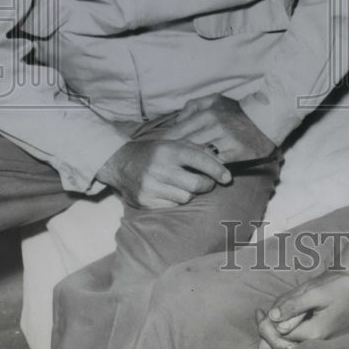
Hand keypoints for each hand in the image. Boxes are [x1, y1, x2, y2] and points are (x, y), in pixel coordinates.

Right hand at [96, 139, 231, 208]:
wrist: (120, 163)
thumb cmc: (154, 153)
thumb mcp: (174, 143)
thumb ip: (197, 151)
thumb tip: (220, 164)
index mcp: (168, 150)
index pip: (199, 160)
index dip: (217, 170)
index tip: (227, 178)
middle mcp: (159, 168)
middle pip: (196, 184)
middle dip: (207, 184)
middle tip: (207, 182)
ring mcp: (151, 186)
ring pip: (186, 197)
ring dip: (190, 192)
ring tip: (183, 184)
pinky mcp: (145, 201)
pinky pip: (173, 205)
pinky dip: (176, 199)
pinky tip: (171, 191)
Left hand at [161, 94, 275, 162]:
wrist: (266, 121)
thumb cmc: (236, 112)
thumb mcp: (215, 100)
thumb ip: (194, 106)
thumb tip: (176, 120)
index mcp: (208, 113)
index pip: (179, 131)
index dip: (167, 143)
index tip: (160, 150)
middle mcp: (215, 126)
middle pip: (186, 145)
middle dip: (174, 156)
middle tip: (164, 165)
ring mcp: (226, 140)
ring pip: (198, 156)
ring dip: (188, 165)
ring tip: (178, 171)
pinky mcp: (235, 153)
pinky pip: (214, 165)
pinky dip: (205, 170)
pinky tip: (198, 174)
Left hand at [255, 271, 348, 348]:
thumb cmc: (347, 290)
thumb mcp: (319, 292)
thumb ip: (295, 304)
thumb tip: (272, 316)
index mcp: (312, 335)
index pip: (276, 337)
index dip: (263, 325)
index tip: (258, 311)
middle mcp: (314, 345)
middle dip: (265, 332)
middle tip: (259, 314)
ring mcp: (318, 345)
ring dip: (273, 335)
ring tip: (268, 317)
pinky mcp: (320, 341)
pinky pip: (295, 346)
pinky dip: (284, 337)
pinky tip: (282, 323)